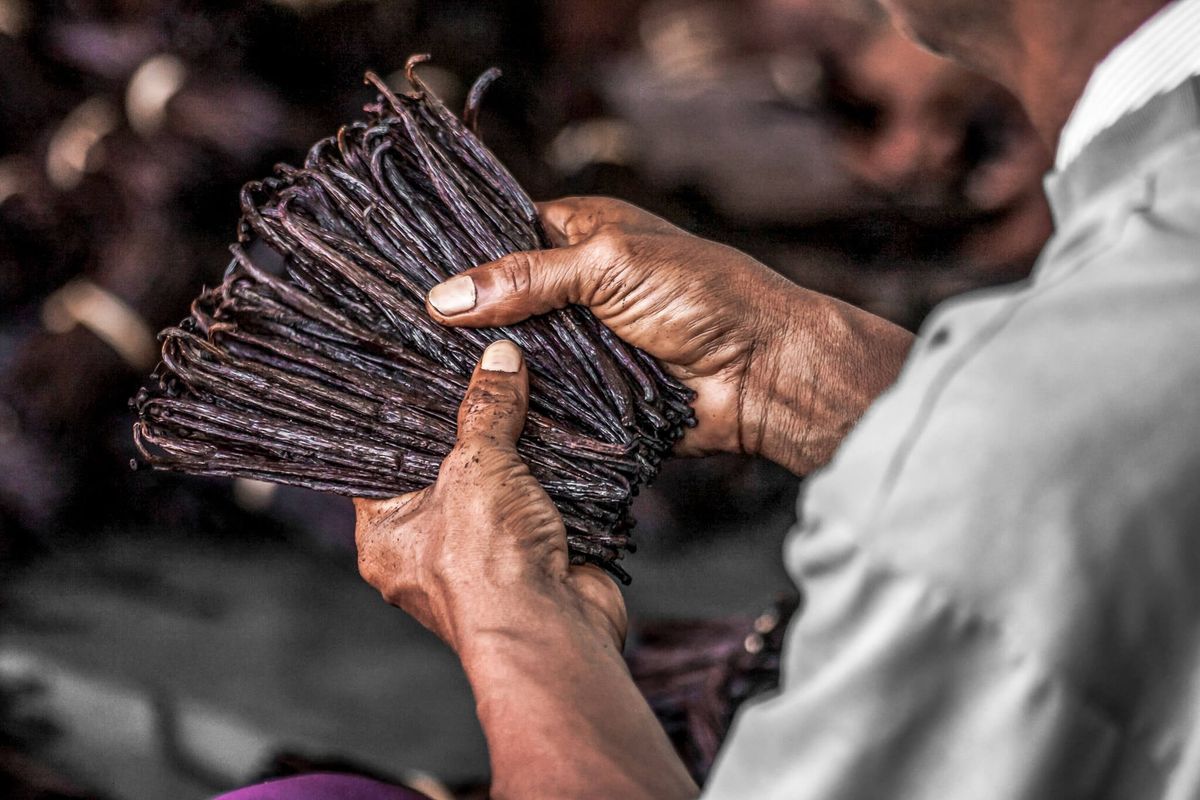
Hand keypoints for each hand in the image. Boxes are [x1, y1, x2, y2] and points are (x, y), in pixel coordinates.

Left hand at [354, 339, 625, 653]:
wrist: (553, 631)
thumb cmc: (487, 566)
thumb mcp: (477, 467)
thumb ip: (486, 410)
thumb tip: (499, 359)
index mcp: (385, 536)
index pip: (381, 463)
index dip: (401, 419)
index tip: (419, 374)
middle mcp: (428, 550)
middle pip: (446, 471)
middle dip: (470, 429)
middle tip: (480, 372)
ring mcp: (483, 557)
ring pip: (496, 487)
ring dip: (517, 453)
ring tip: (526, 392)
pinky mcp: (532, 557)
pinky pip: (538, 504)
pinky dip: (553, 478)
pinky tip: (563, 437)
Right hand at [426, 197, 912, 474]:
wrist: (762, 372)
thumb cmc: (703, 296)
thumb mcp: (608, 266)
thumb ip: (526, 278)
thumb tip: (444, 297)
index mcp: (577, 236)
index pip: (499, 237)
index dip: (457, 256)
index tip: (397, 275)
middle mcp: (571, 289)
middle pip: (498, 303)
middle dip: (460, 320)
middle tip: (392, 335)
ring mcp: (577, 345)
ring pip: (512, 355)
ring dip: (483, 367)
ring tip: (410, 376)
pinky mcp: (586, 395)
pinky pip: (537, 400)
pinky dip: (511, 406)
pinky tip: (462, 412)